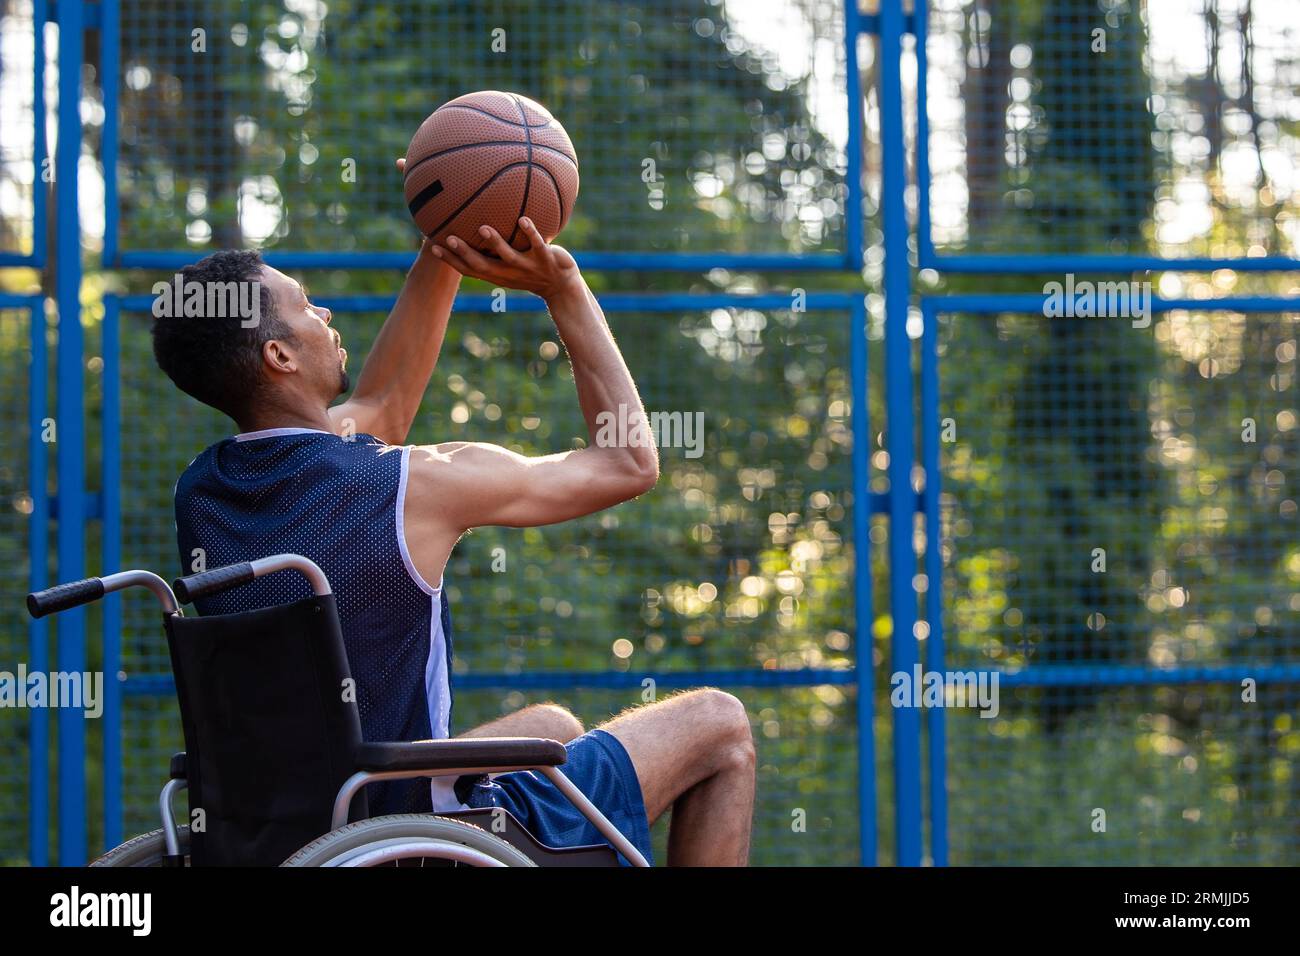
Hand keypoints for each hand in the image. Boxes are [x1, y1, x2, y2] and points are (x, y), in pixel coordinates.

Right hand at [430, 218, 580, 300]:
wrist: (562, 288)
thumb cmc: (532, 272)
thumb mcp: (510, 265)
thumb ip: (494, 251)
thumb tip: (477, 226)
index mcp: (498, 274)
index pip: (470, 270)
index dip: (452, 261)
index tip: (433, 249)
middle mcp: (509, 272)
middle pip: (483, 265)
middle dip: (465, 253)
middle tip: (449, 238)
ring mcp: (528, 267)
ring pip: (508, 256)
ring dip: (495, 243)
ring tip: (483, 229)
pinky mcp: (546, 260)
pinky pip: (537, 245)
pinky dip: (531, 233)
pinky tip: (524, 219)